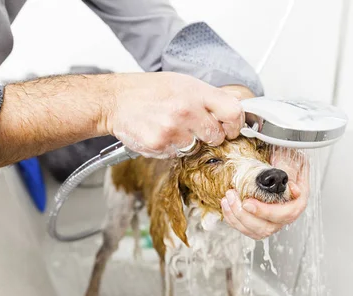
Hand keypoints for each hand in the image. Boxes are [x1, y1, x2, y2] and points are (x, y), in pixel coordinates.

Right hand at [104, 72, 244, 157]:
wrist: (116, 100)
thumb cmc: (149, 90)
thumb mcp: (183, 83)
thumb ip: (209, 96)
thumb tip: (235, 107)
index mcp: (195, 92)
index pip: (233, 112)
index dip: (234, 123)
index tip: (229, 127)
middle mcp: (186, 110)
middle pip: (217, 135)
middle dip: (210, 135)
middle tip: (196, 128)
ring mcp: (172, 130)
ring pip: (196, 148)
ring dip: (189, 142)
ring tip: (173, 128)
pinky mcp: (159, 145)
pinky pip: (177, 154)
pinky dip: (172, 148)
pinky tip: (161, 134)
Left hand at [221, 147, 309, 239]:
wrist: (277, 169)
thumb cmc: (284, 167)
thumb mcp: (290, 164)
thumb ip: (290, 172)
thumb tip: (292, 186)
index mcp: (296, 204)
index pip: (285, 214)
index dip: (265, 211)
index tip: (248, 203)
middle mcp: (284, 217)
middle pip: (266, 227)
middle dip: (244, 215)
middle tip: (232, 197)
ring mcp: (272, 223)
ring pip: (254, 231)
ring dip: (236, 217)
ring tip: (228, 199)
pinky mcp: (259, 225)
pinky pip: (246, 229)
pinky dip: (233, 220)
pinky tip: (227, 206)